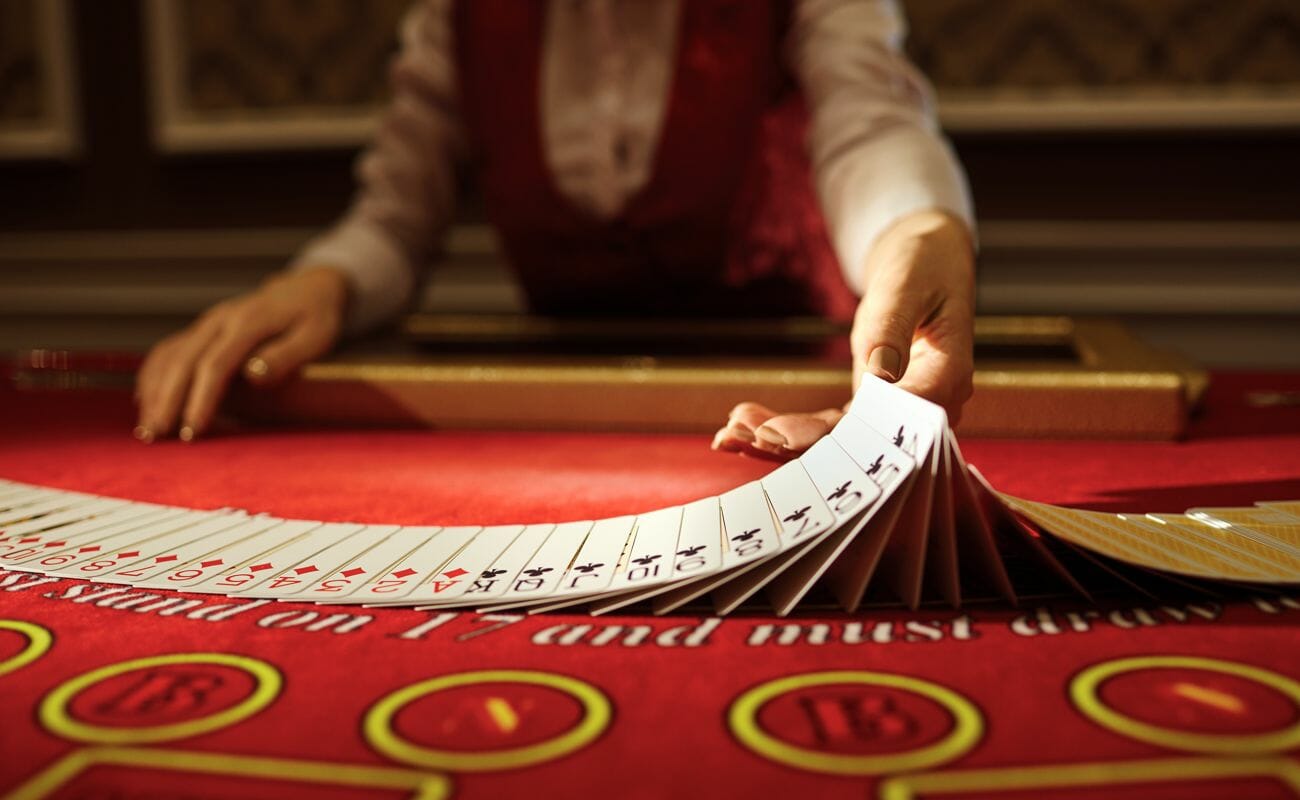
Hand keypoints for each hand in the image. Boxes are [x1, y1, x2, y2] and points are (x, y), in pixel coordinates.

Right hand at [134, 266, 349, 441]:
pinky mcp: (202, 331)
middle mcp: (220, 320)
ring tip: (146, 429)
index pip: (216, 363)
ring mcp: (207, 324)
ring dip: (153, 392)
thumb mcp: (315, 335)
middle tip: (156, 436)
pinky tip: (144, 402)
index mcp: (247, 322)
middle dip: (167, 400)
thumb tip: (254, 374)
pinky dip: (152, 375)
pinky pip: (168, 351)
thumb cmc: (315, 317)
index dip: (201, 397)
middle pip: (183, 361)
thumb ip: (286, 355)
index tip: (192, 428)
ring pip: (169, 356)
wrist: (304, 290)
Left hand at [712, 209, 974, 458]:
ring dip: (784, 440)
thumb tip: (880, 377)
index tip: (787, 436)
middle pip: (860, 444)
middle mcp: (923, 408)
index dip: (840, 436)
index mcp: (946, 379)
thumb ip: (892, 329)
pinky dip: (790, 427)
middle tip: (745, 436)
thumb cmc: (923, 264)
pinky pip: (831, 427)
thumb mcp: (906, 285)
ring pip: (839, 440)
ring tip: (731, 434)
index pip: (894, 424)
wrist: (926, 262)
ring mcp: (895, 413)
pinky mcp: (871, 408)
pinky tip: (747, 425)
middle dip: (799, 444)